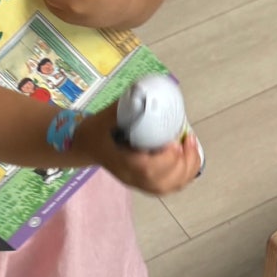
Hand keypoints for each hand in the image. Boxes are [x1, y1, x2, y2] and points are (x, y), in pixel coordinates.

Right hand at [75, 102, 202, 195]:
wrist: (85, 146)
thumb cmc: (95, 131)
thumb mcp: (105, 116)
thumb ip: (124, 106)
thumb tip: (145, 89)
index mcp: (120, 162)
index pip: (145, 169)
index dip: (165, 160)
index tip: (174, 141)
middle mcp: (131, 177)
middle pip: (160, 182)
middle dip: (181, 164)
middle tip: (188, 140)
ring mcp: (138, 183)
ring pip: (167, 187)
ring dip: (186, 169)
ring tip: (191, 145)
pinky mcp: (145, 183)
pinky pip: (169, 186)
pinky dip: (184, 174)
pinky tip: (189, 156)